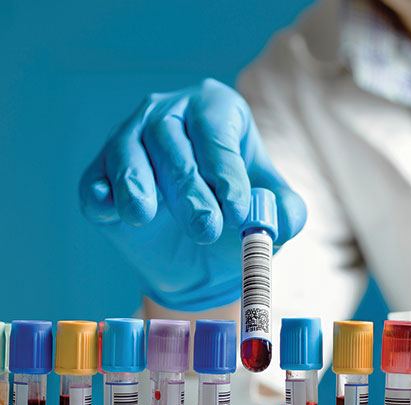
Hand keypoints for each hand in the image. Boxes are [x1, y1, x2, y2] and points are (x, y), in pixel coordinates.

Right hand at [79, 79, 305, 309]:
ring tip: (145, 216)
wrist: (198, 258)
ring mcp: (129, 143)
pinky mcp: (100, 177)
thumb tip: (277, 221)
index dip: (226, 169)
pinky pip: (95, 183)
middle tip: (206, 227)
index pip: (215, 131)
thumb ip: (286, 215)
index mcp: (214, 111)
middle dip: (188, 187)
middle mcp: (168, 116)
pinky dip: (100, 195)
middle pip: (171, 140)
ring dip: (138, 185)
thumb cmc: (235, 221)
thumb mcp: (269, 218)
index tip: (238, 210)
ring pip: (127, 153)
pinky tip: (109, 209)